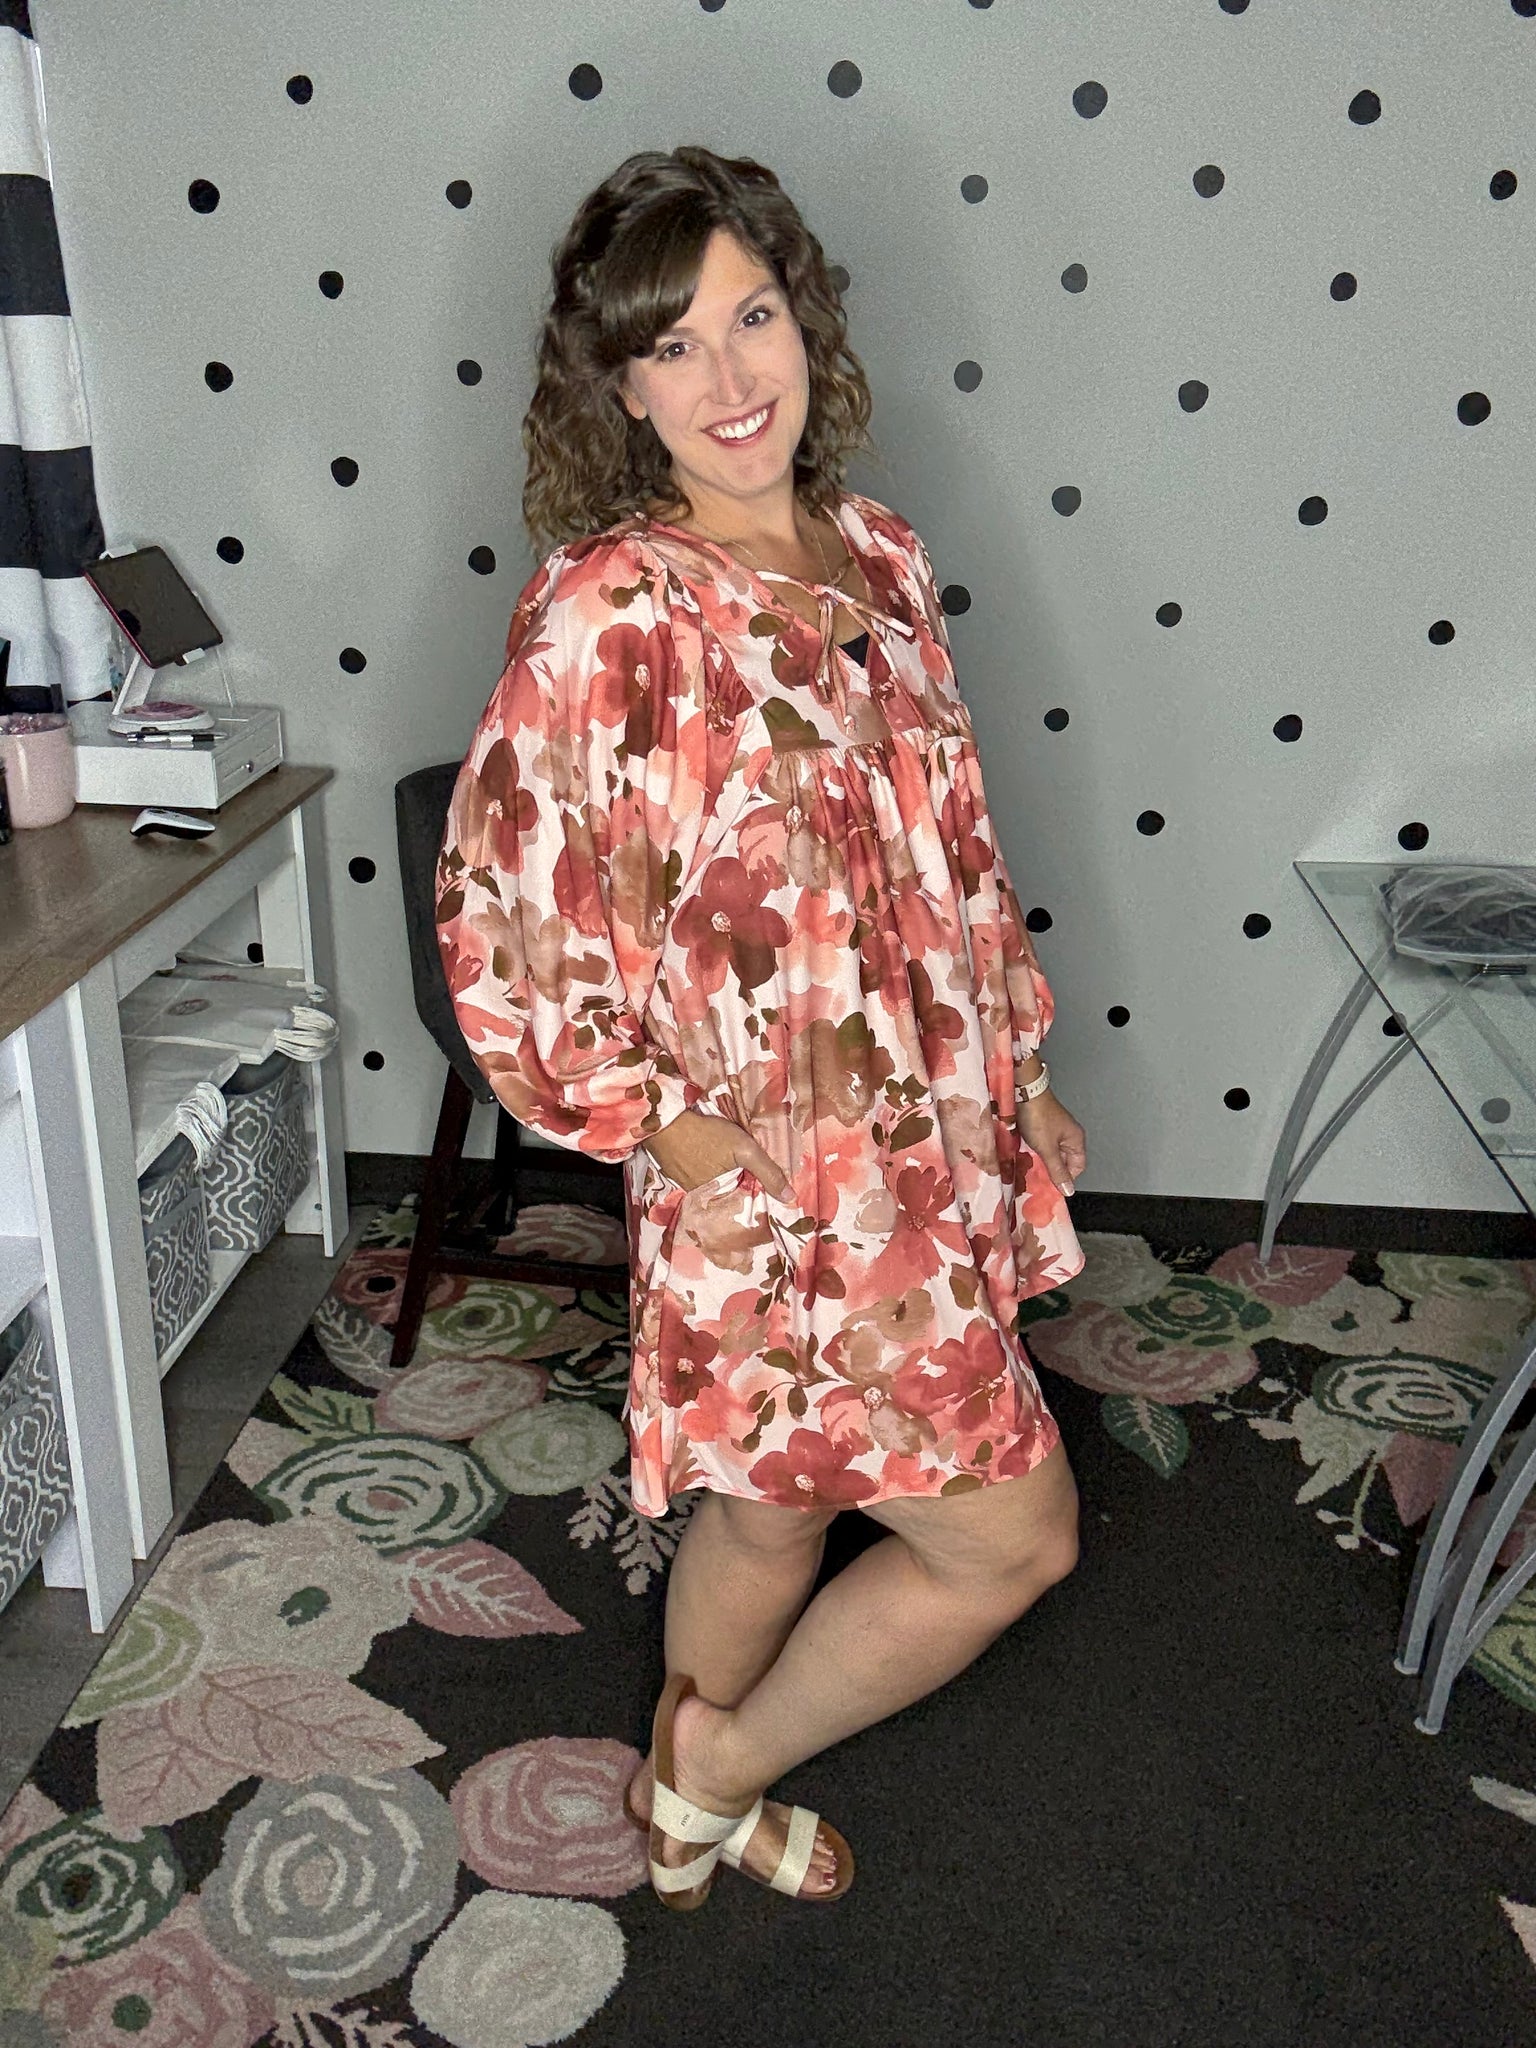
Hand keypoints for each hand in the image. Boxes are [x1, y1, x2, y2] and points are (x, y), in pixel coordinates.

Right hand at [643, 1110, 793, 1200]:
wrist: (665, 1121)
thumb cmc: (707, 1135)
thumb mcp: (745, 1150)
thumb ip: (768, 1173)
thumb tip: (791, 1198)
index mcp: (719, 1197)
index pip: (743, 1202)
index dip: (755, 1193)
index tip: (765, 1184)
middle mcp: (702, 1198)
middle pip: (728, 1193)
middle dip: (739, 1183)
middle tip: (746, 1167)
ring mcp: (686, 1186)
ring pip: (713, 1184)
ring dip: (721, 1174)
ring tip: (726, 1159)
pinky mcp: (676, 1174)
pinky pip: (697, 1175)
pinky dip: (705, 1168)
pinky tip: (708, 1155)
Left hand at [1017, 1091, 1085, 1197]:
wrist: (1025, 1093)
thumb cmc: (1039, 1118)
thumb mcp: (1048, 1149)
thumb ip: (1058, 1170)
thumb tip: (1069, 1190)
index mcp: (1076, 1140)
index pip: (1078, 1167)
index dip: (1066, 1177)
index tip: (1052, 1184)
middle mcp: (1069, 1135)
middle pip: (1065, 1161)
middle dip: (1052, 1169)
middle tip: (1038, 1178)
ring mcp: (1057, 1130)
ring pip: (1052, 1153)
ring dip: (1042, 1160)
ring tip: (1031, 1167)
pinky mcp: (1044, 1126)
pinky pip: (1043, 1145)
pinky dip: (1036, 1151)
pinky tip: (1026, 1155)